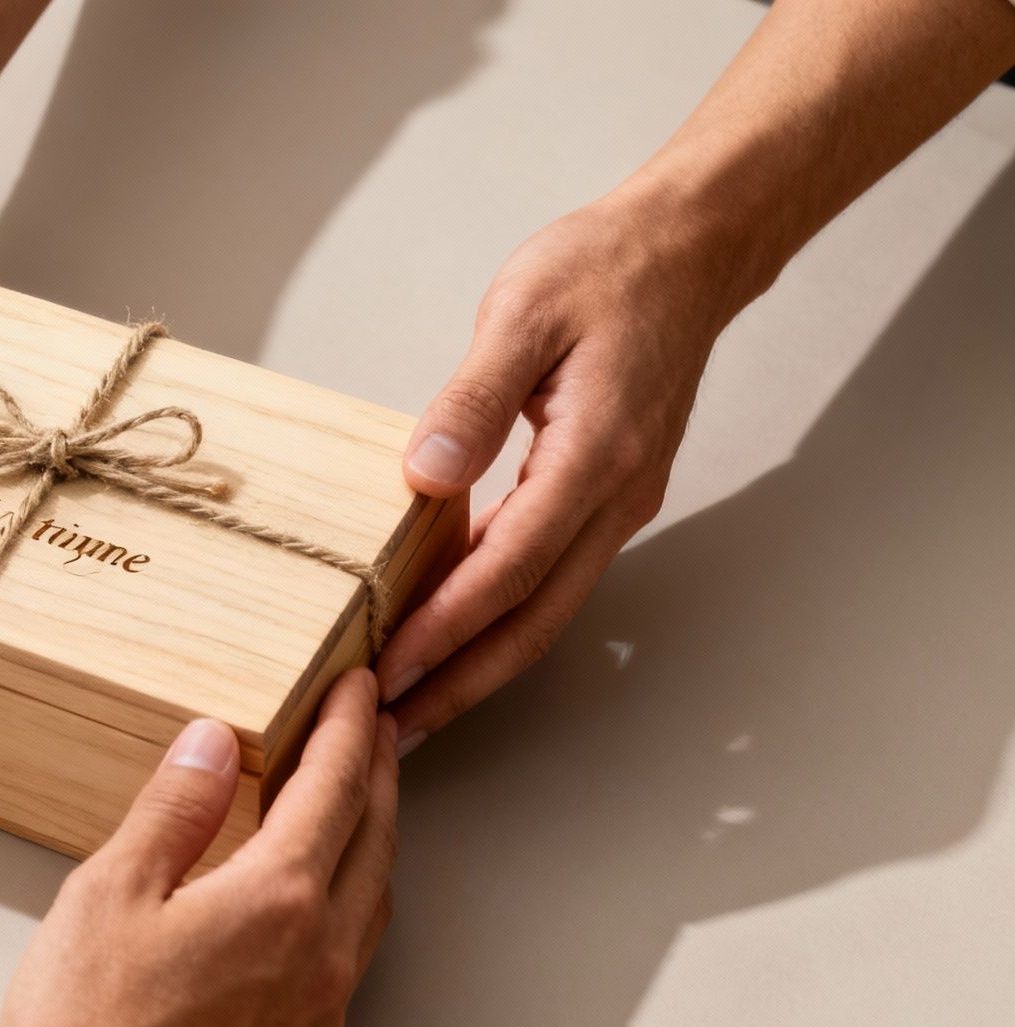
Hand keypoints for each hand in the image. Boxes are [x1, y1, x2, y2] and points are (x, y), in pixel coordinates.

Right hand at [0, 668, 399, 1026]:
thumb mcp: (107, 897)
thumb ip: (171, 811)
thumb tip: (209, 744)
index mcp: (278, 899)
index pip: (335, 785)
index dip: (348, 724)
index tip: (357, 682)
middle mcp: (320, 951)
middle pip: (375, 836)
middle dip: (378, 769)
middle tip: (373, 722)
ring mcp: (320, 1005)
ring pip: (375, 894)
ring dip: (374, 831)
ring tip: (357, 795)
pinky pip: (354, 946)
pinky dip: (354, 891)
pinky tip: (319, 894)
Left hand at [376, 183, 736, 750]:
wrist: (688, 249)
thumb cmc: (606, 269)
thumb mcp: (522, 313)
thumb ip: (473, 398)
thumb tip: (428, 471)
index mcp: (593, 457)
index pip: (508, 567)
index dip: (444, 627)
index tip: (387, 667)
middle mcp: (614, 497)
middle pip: (534, 620)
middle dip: (460, 682)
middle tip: (391, 730)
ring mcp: (617, 503)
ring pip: (546, 611)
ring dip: (480, 663)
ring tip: (413, 702)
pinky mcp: (607, 497)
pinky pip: (551, 577)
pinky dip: (501, 617)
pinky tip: (454, 631)